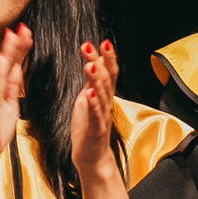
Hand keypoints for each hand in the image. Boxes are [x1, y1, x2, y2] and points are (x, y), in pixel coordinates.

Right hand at [0, 22, 29, 175]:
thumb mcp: (9, 104)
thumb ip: (12, 86)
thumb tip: (18, 68)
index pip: (10, 63)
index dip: (18, 47)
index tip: (26, 30)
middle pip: (3, 62)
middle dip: (13, 44)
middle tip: (22, 25)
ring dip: (5, 52)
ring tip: (12, 35)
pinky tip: (0, 60)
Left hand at [72, 39, 120, 180]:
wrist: (92, 156)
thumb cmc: (89, 128)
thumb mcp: (89, 99)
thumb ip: (93, 81)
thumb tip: (95, 60)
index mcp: (103, 95)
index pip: (109, 72)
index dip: (107, 57)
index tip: (102, 42)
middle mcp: (106, 103)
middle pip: (106, 79)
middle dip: (101, 62)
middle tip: (95, 46)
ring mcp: (102, 116)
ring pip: (101, 95)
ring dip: (96, 79)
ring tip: (90, 66)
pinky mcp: (95, 129)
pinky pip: (95, 115)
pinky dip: (93, 104)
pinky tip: (89, 94)